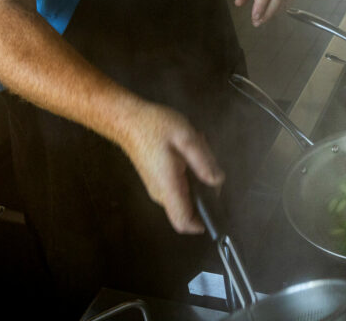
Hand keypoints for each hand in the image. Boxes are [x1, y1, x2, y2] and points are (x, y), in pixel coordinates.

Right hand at [118, 102, 223, 233]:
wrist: (127, 120)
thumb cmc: (154, 126)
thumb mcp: (185, 137)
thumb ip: (203, 161)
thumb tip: (218, 181)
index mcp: (169, 186)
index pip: (183, 222)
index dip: (202, 224)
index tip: (216, 211)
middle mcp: (161, 193)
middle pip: (190, 207)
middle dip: (205, 186)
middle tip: (206, 158)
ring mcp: (157, 187)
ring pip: (186, 193)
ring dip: (197, 174)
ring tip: (196, 146)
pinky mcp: (157, 179)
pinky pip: (179, 183)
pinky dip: (188, 169)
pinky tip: (186, 148)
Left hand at [233, 0, 295, 26]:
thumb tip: (239, 3)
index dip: (261, 5)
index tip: (255, 16)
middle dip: (268, 13)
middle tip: (257, 22)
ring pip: (284, 1)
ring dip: (274, 13)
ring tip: (262, 18)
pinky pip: (289, 0)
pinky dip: (281, 9)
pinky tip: (271, 11)